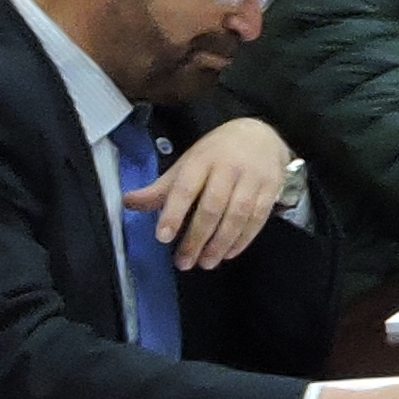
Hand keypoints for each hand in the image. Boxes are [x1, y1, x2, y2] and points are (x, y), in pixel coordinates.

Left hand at [131, 116, 290, 270]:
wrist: (260, 135)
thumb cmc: (217, 154)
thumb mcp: (187, 164)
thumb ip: (161, 188)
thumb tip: (127, 202)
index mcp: (202, 159)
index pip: (186, 187)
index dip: (174, 212)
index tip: (163, 236)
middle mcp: (228, 167)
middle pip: (213, 206)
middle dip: (197, 237)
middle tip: (183, 262)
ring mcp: (252, 178)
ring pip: (237, 215)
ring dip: (220, 243)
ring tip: (206, 263)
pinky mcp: (271, 189)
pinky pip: (257, 218)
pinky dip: (243, 239)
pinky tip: (229, 253)